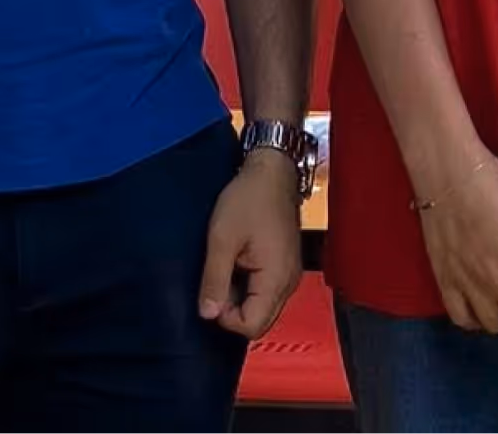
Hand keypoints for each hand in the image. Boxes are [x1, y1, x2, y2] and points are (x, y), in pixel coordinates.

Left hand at [198, 152, 303, 339]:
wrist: (272, 170)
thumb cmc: (248, 199)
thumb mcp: (222, 238)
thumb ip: (215, 279)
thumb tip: (207, 316)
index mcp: (277, 279)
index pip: (252, 326)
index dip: (226, 318)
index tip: (213, 290)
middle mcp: (289, 283)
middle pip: (260, 321)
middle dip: (234, 311)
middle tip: (217, 280)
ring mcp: (290, 274)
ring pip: (263, 307)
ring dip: (241, 298)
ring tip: (227, 267)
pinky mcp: (286, 265)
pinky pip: (267, 291)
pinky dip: (250, 286)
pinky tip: (238, 263)